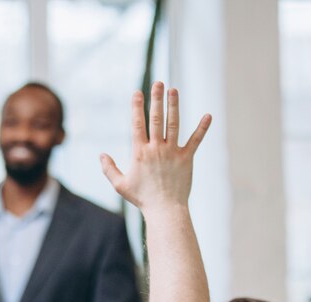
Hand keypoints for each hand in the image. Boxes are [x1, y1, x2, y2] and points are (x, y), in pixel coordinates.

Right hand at [99, 82, 210, 214]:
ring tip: (174, 90)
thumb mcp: (120, 185)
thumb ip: (109, 169)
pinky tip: (208, 115)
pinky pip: (195, 140)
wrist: (164, 210)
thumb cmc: (141, 198)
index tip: (137, 92)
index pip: (137, 124)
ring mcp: (173, 152)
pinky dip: (202, 128)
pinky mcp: (186, 159)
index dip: (136, 107)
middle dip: (156, 99)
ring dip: (174, 106)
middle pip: (156, 118)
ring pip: (174, 124)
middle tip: (158, 83)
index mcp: (139, 152)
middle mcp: (156, 149)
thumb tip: (101, 154)